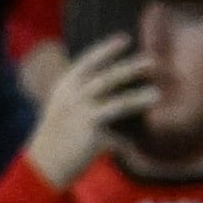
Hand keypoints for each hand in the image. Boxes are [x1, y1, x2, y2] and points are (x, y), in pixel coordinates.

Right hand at [26, 32, 153, 187]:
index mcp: (64, 87)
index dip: (106, 49)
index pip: (87, 61)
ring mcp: (80, 109)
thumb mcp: (64, 112)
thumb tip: (118, 96)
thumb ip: (84, 100)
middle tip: (153, 61)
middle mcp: (71, 94)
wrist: (44, 164)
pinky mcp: (90, 126)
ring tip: (158, 91)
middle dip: (130, 66)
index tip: (125, 38)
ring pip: (113, 94)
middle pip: (105, 75)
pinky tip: (147, 114)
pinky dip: (134, 110)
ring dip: (137, 91)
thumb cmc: (58, 140)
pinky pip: (117, 115)